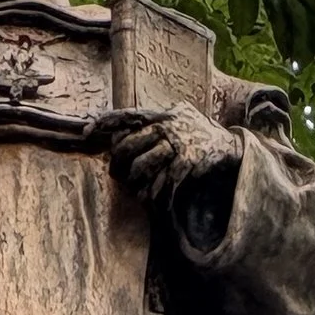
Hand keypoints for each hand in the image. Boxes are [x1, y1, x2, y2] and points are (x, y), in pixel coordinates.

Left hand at [104, 102, 239, 204]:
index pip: (128, 115)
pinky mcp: (186, 162)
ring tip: (134, 189)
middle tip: (114, 173)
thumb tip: (127, 126)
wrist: (226, 145)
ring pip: (141, 166)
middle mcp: (167, 126)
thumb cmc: (198, 132)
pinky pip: (161, 181)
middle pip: (128, 144)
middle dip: (117, 161)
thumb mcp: (179, 115)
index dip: (106, 121)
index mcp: (162, 114)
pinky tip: (150, 200)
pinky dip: (154, 193)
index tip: (87, 131)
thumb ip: (156, 119)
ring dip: (134, 182)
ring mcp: (176, 145)